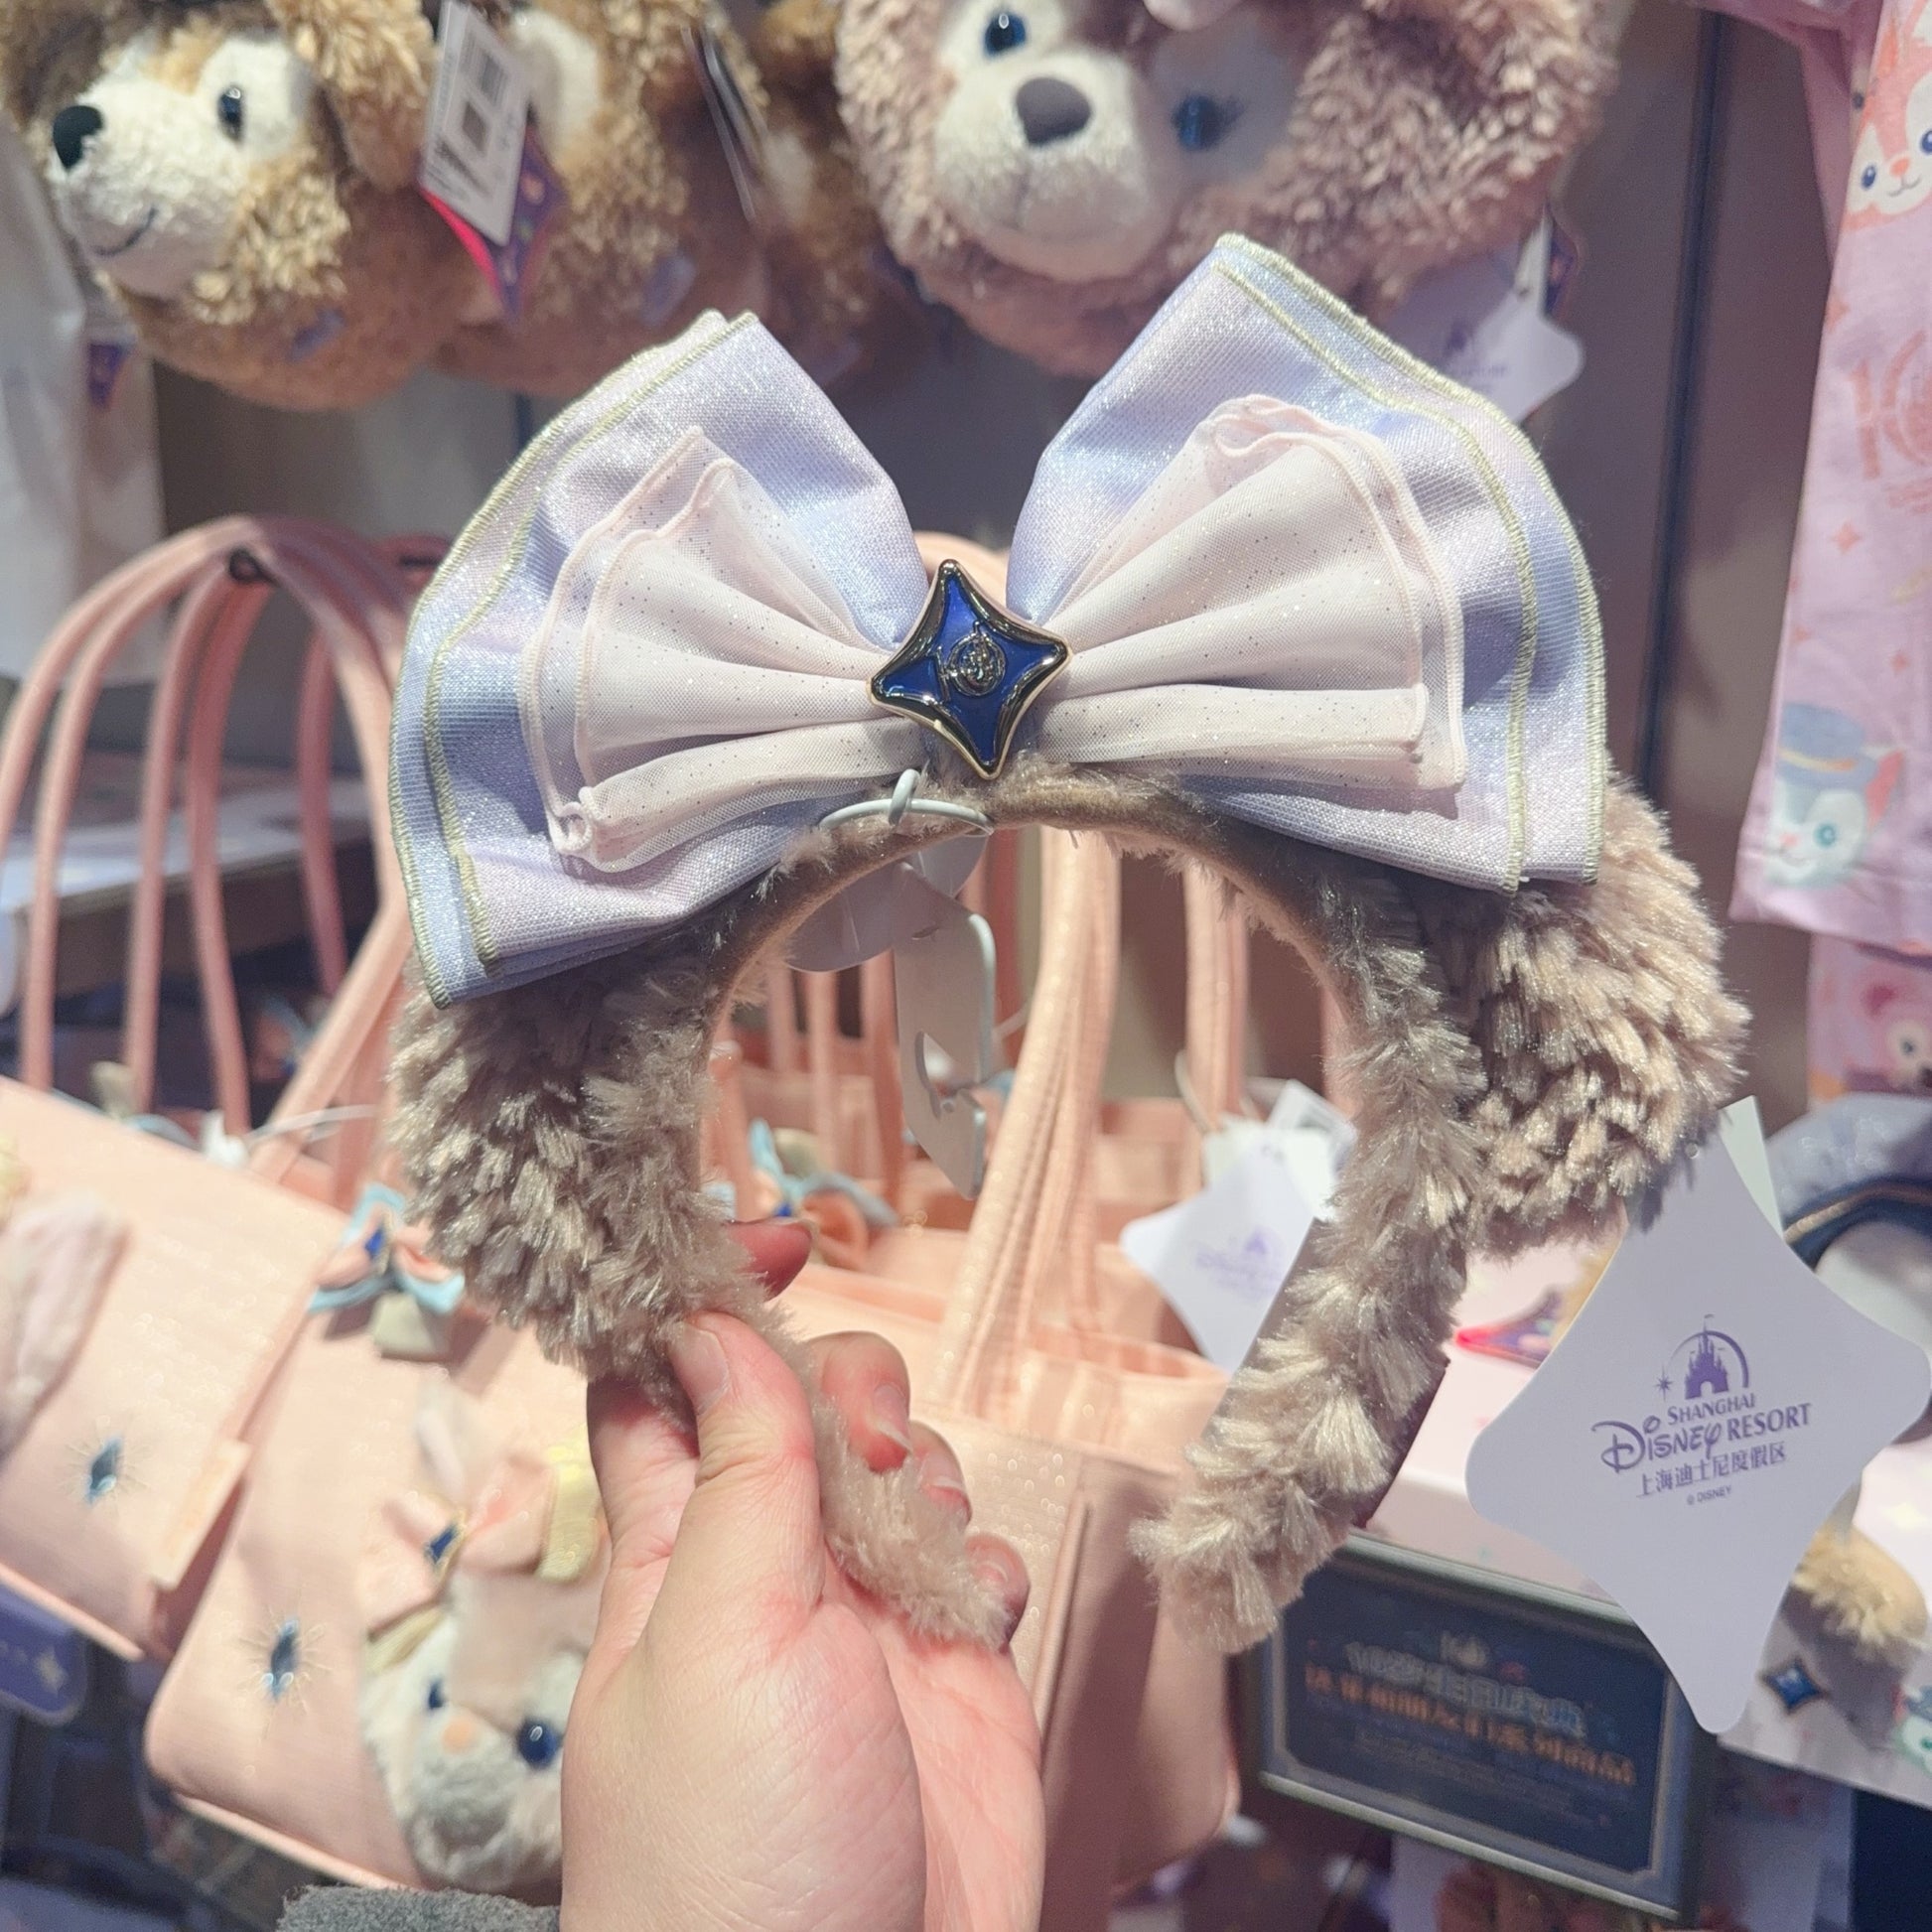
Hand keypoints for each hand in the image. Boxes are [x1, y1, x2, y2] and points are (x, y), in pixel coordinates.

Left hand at [561, 1222, 1044, 1931]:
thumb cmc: (737, 1856)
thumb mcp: (722, 1634)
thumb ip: (736, 1470)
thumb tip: (708, 1322)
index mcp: (675, 1553)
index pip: (667, 1383)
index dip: (706, 1299)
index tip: (770, 1235)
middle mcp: (767, 1574)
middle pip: (802, 1406)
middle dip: (845, 1390)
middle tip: (861, 1446)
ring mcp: (862, 1623)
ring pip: (898, 1470)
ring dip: (920, 1476)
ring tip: (912, 1556)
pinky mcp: (949, 1674)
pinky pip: (976, 1560)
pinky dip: (982, 1564)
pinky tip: (970, 1622)